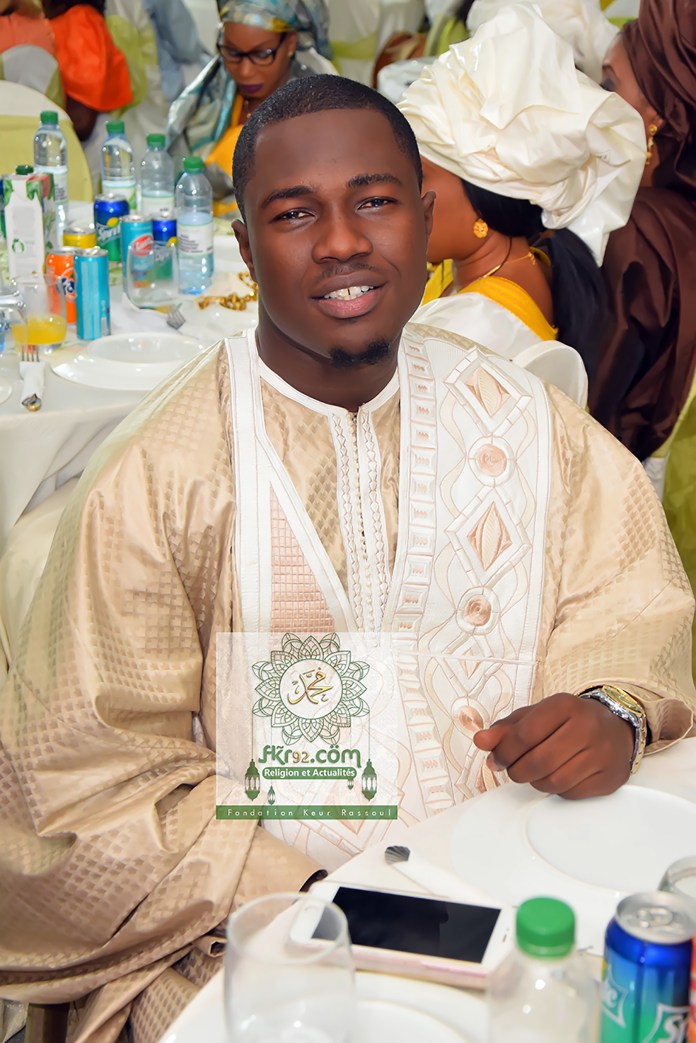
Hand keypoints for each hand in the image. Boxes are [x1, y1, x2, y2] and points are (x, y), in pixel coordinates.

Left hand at [473, 692, 634, 798]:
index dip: (503, 752)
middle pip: (538, 762)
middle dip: (516, 771)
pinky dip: (556, 789)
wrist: (615, 727)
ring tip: (533, 772)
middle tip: (512, 769)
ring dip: (535, 782)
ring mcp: (602, 753)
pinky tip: (556, 775)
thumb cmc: (569, 721)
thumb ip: (506, 729)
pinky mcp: (610, 777)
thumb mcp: (536, 716)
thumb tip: (481, 741)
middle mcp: (587, 727)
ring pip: (553, 781)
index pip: (524, 735)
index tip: (496, 758)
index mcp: (565, 705)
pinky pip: (570, 793)